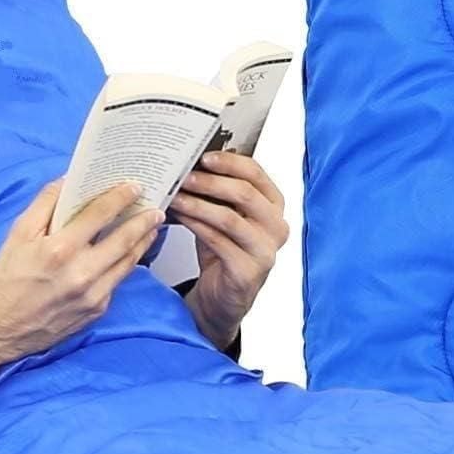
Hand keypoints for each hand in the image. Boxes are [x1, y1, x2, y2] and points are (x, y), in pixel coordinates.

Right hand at [0, 177, 163, 374]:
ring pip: (128, 263)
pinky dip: (124, 266)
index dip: (121, 197)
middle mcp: (81, 273)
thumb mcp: (18, 233)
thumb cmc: (5, 277)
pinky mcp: (95, 312)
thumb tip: (69, 180)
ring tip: (151, 228)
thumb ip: (45, 203)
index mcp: (61, 249)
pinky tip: (128, 254)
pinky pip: (116, 283)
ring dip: (143, 243)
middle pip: (125, 240)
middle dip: (144, 221)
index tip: (135, 186)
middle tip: (157, 208)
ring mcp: (92, 296)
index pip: (100, 214)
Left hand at [166, 152, 287, 351]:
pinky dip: (195, 225)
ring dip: (198, 203)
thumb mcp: (227, 215)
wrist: (223, 297)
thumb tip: (192, 161)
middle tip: (184, 175)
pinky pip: (217, 241)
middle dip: (210, 181)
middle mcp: (277, 227)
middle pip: (244, 193)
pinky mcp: (248, 272)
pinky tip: (179, 217)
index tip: (203, 156)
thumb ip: (220, 192)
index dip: (229, 162)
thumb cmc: (224, 250)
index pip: (257, 174)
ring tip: (176, 195)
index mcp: (274, 206)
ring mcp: (266, 251)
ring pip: (229, 218)